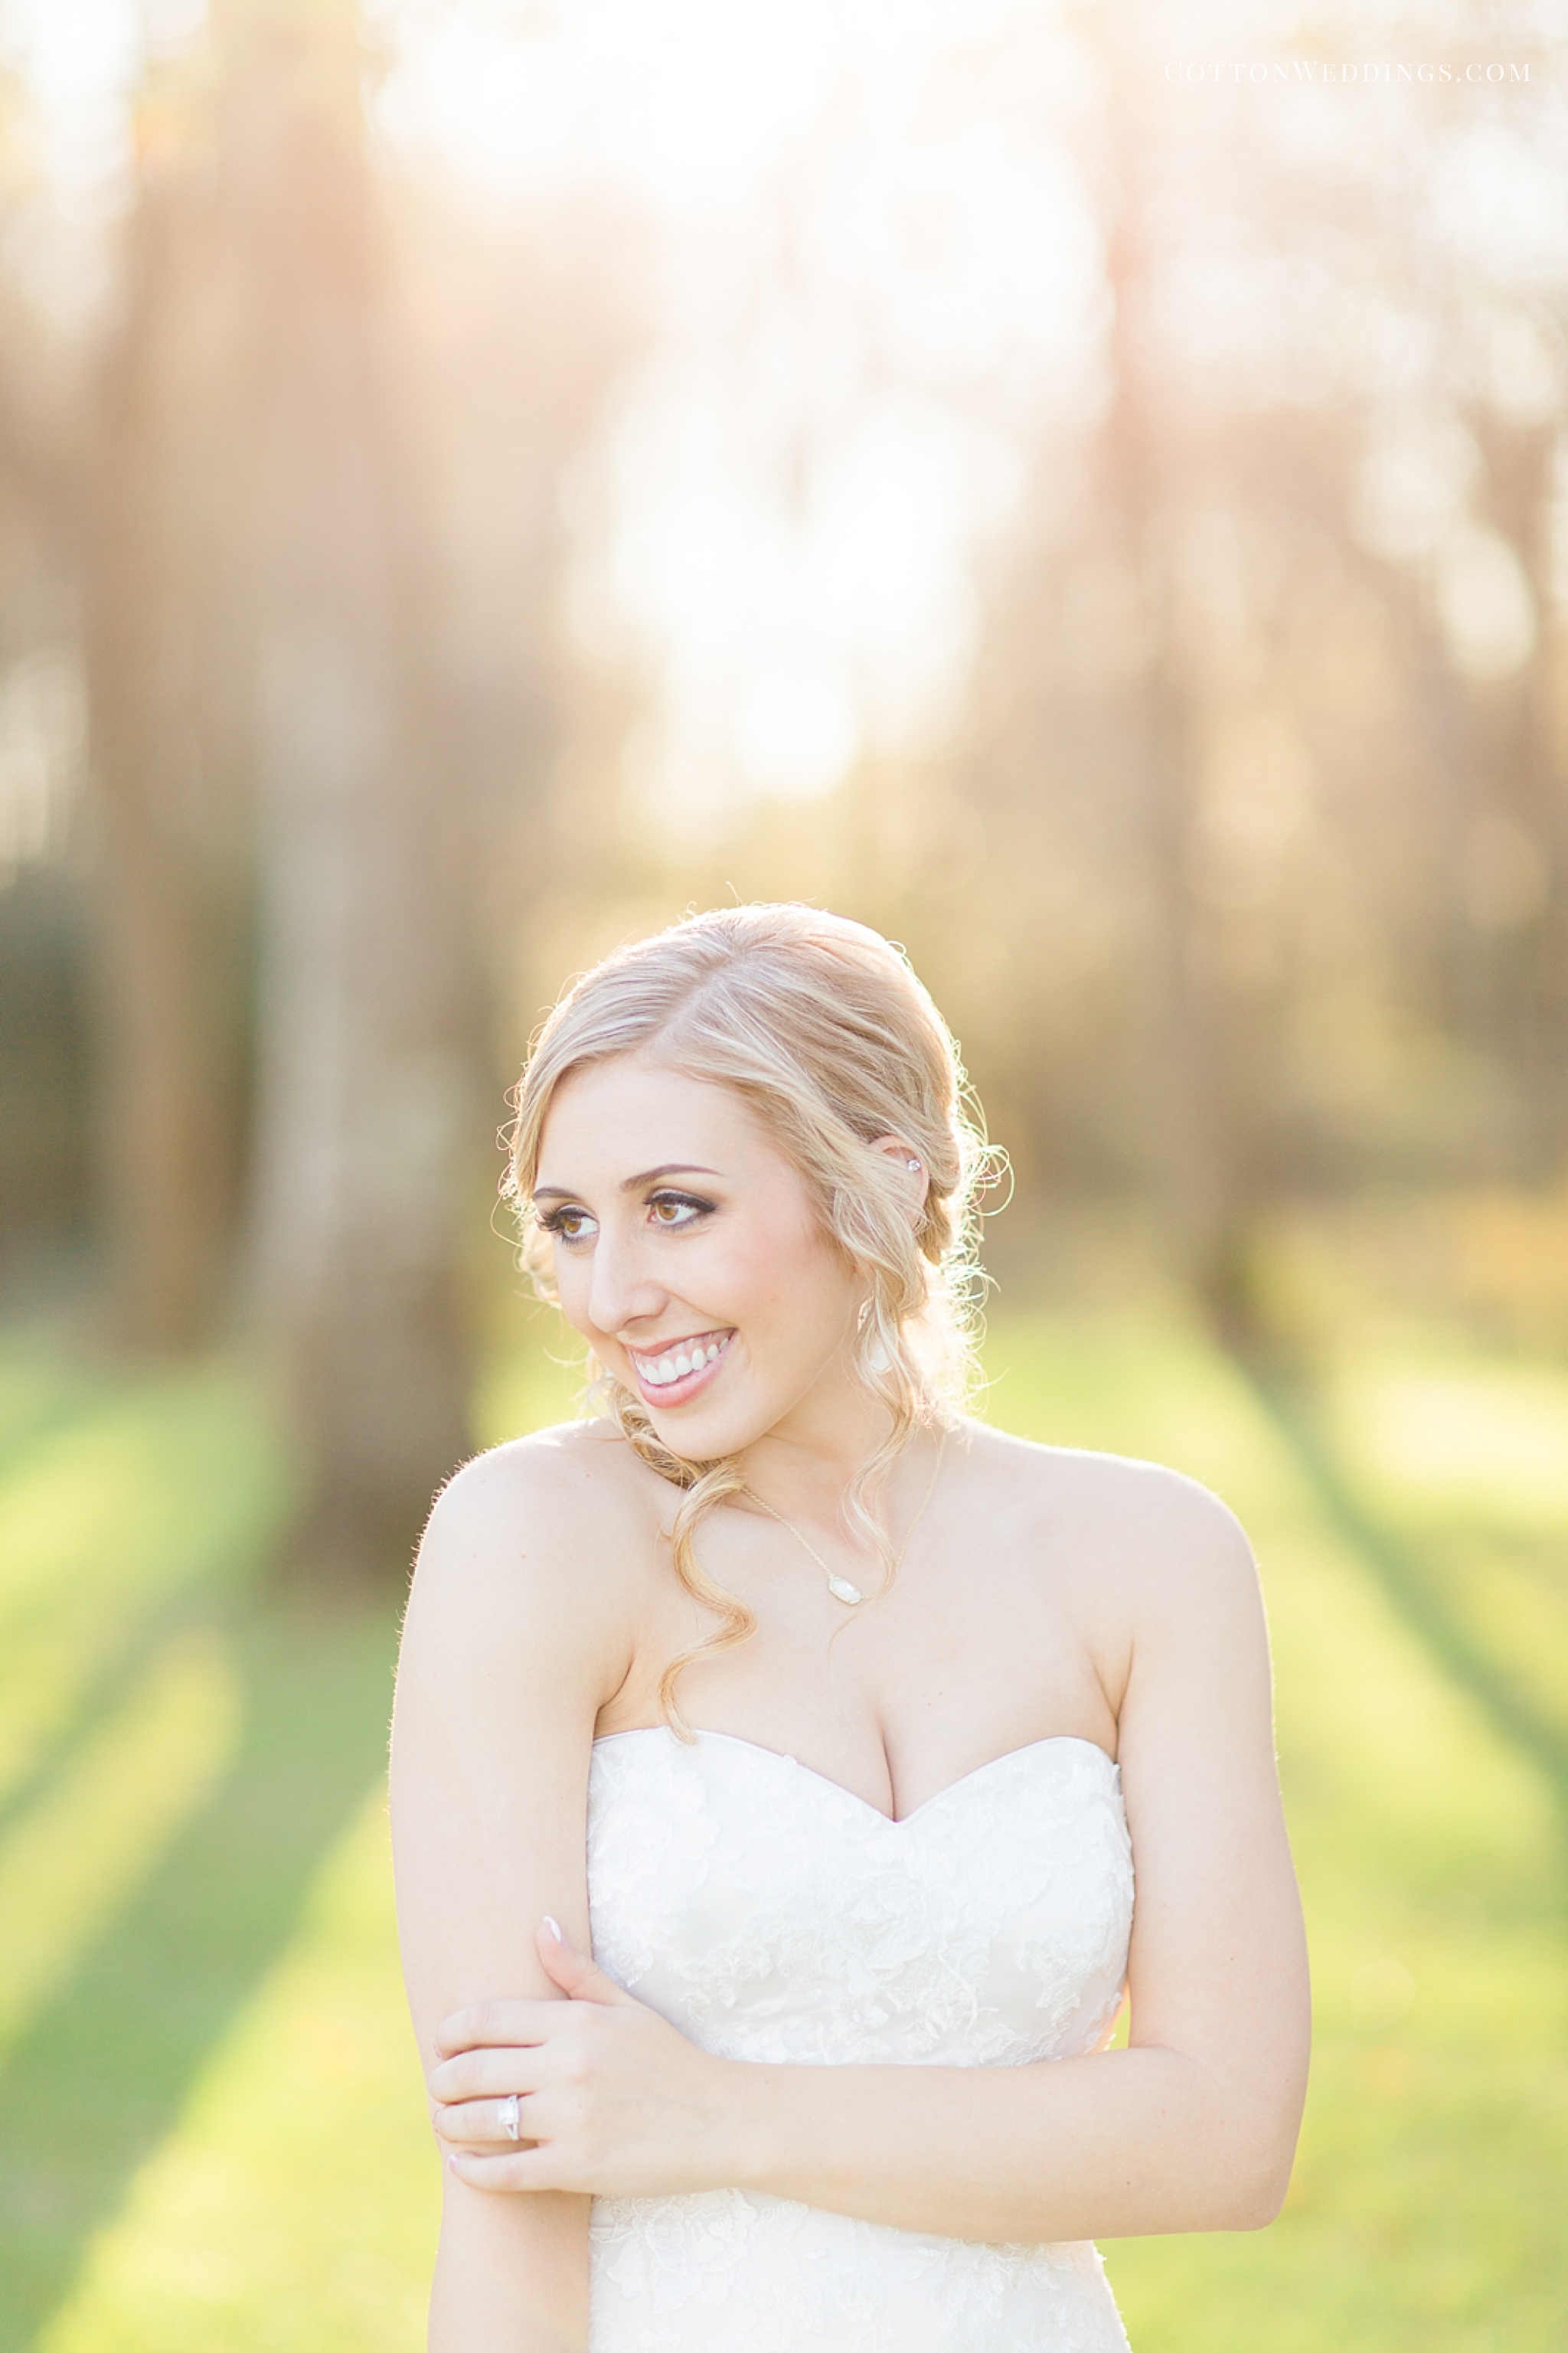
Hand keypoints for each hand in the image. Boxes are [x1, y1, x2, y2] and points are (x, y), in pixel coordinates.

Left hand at [430, 1919, 743, 2197]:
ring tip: (443, 2121)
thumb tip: (540, 1924)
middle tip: (436, 2085)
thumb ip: (577, 1971)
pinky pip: (507, 2171)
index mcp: (578, 2022)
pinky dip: (474, 2170)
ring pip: (483, 2121)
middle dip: (443, 2078)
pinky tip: (461, 2164)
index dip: (452, 2031)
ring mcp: (572, 2118)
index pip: (488, 2019)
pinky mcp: (578, 2166)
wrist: (720, 2119)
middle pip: (476, 2069)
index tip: (443, 2042)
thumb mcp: (627, 2007)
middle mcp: (569, 2066)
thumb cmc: (670, 2059)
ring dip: (450, 2123)